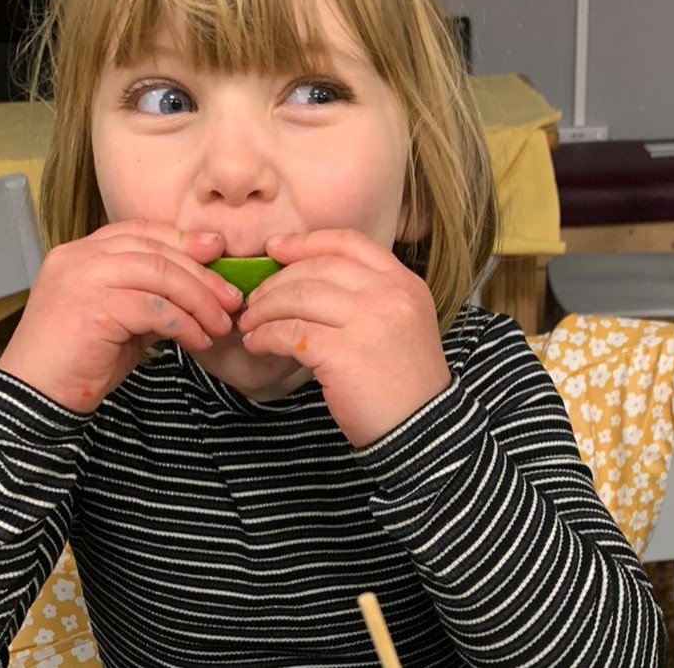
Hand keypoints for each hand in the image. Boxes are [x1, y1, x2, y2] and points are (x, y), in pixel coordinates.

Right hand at [0, 220, 242, 413]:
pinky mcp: (93, 308)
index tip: (218, 251)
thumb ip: (150, 297)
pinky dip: (185, 324)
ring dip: (199, 301)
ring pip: (160, 276)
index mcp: (80, 252)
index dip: (182, 238)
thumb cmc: (78, 361)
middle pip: (156, 251)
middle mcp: (78, 257)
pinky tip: (199, 340)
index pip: (140, 231)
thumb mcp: (121, 320)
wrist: (34, 399)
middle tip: (232, 298)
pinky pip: (155, 309)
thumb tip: (201, 289)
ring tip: (221, 324)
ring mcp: (82, 279)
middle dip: (202, 275)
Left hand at [237, 230, 451, 445]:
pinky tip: (257, 344)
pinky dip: (265, 336)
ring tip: (249, 324)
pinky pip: (290, 333)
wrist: (423, 431)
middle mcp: (389, 295)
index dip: (306, 242)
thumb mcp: (401, 324)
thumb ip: (368, 297)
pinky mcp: (343, 352)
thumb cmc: (403, 383)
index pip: (348, 242)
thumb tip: (305, 280)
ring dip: (264, 309)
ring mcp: (368, 322)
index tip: (275, 248)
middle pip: (317, 268)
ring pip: (298, 297)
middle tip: (254, 298)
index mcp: (404, 283)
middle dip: (276, 281)